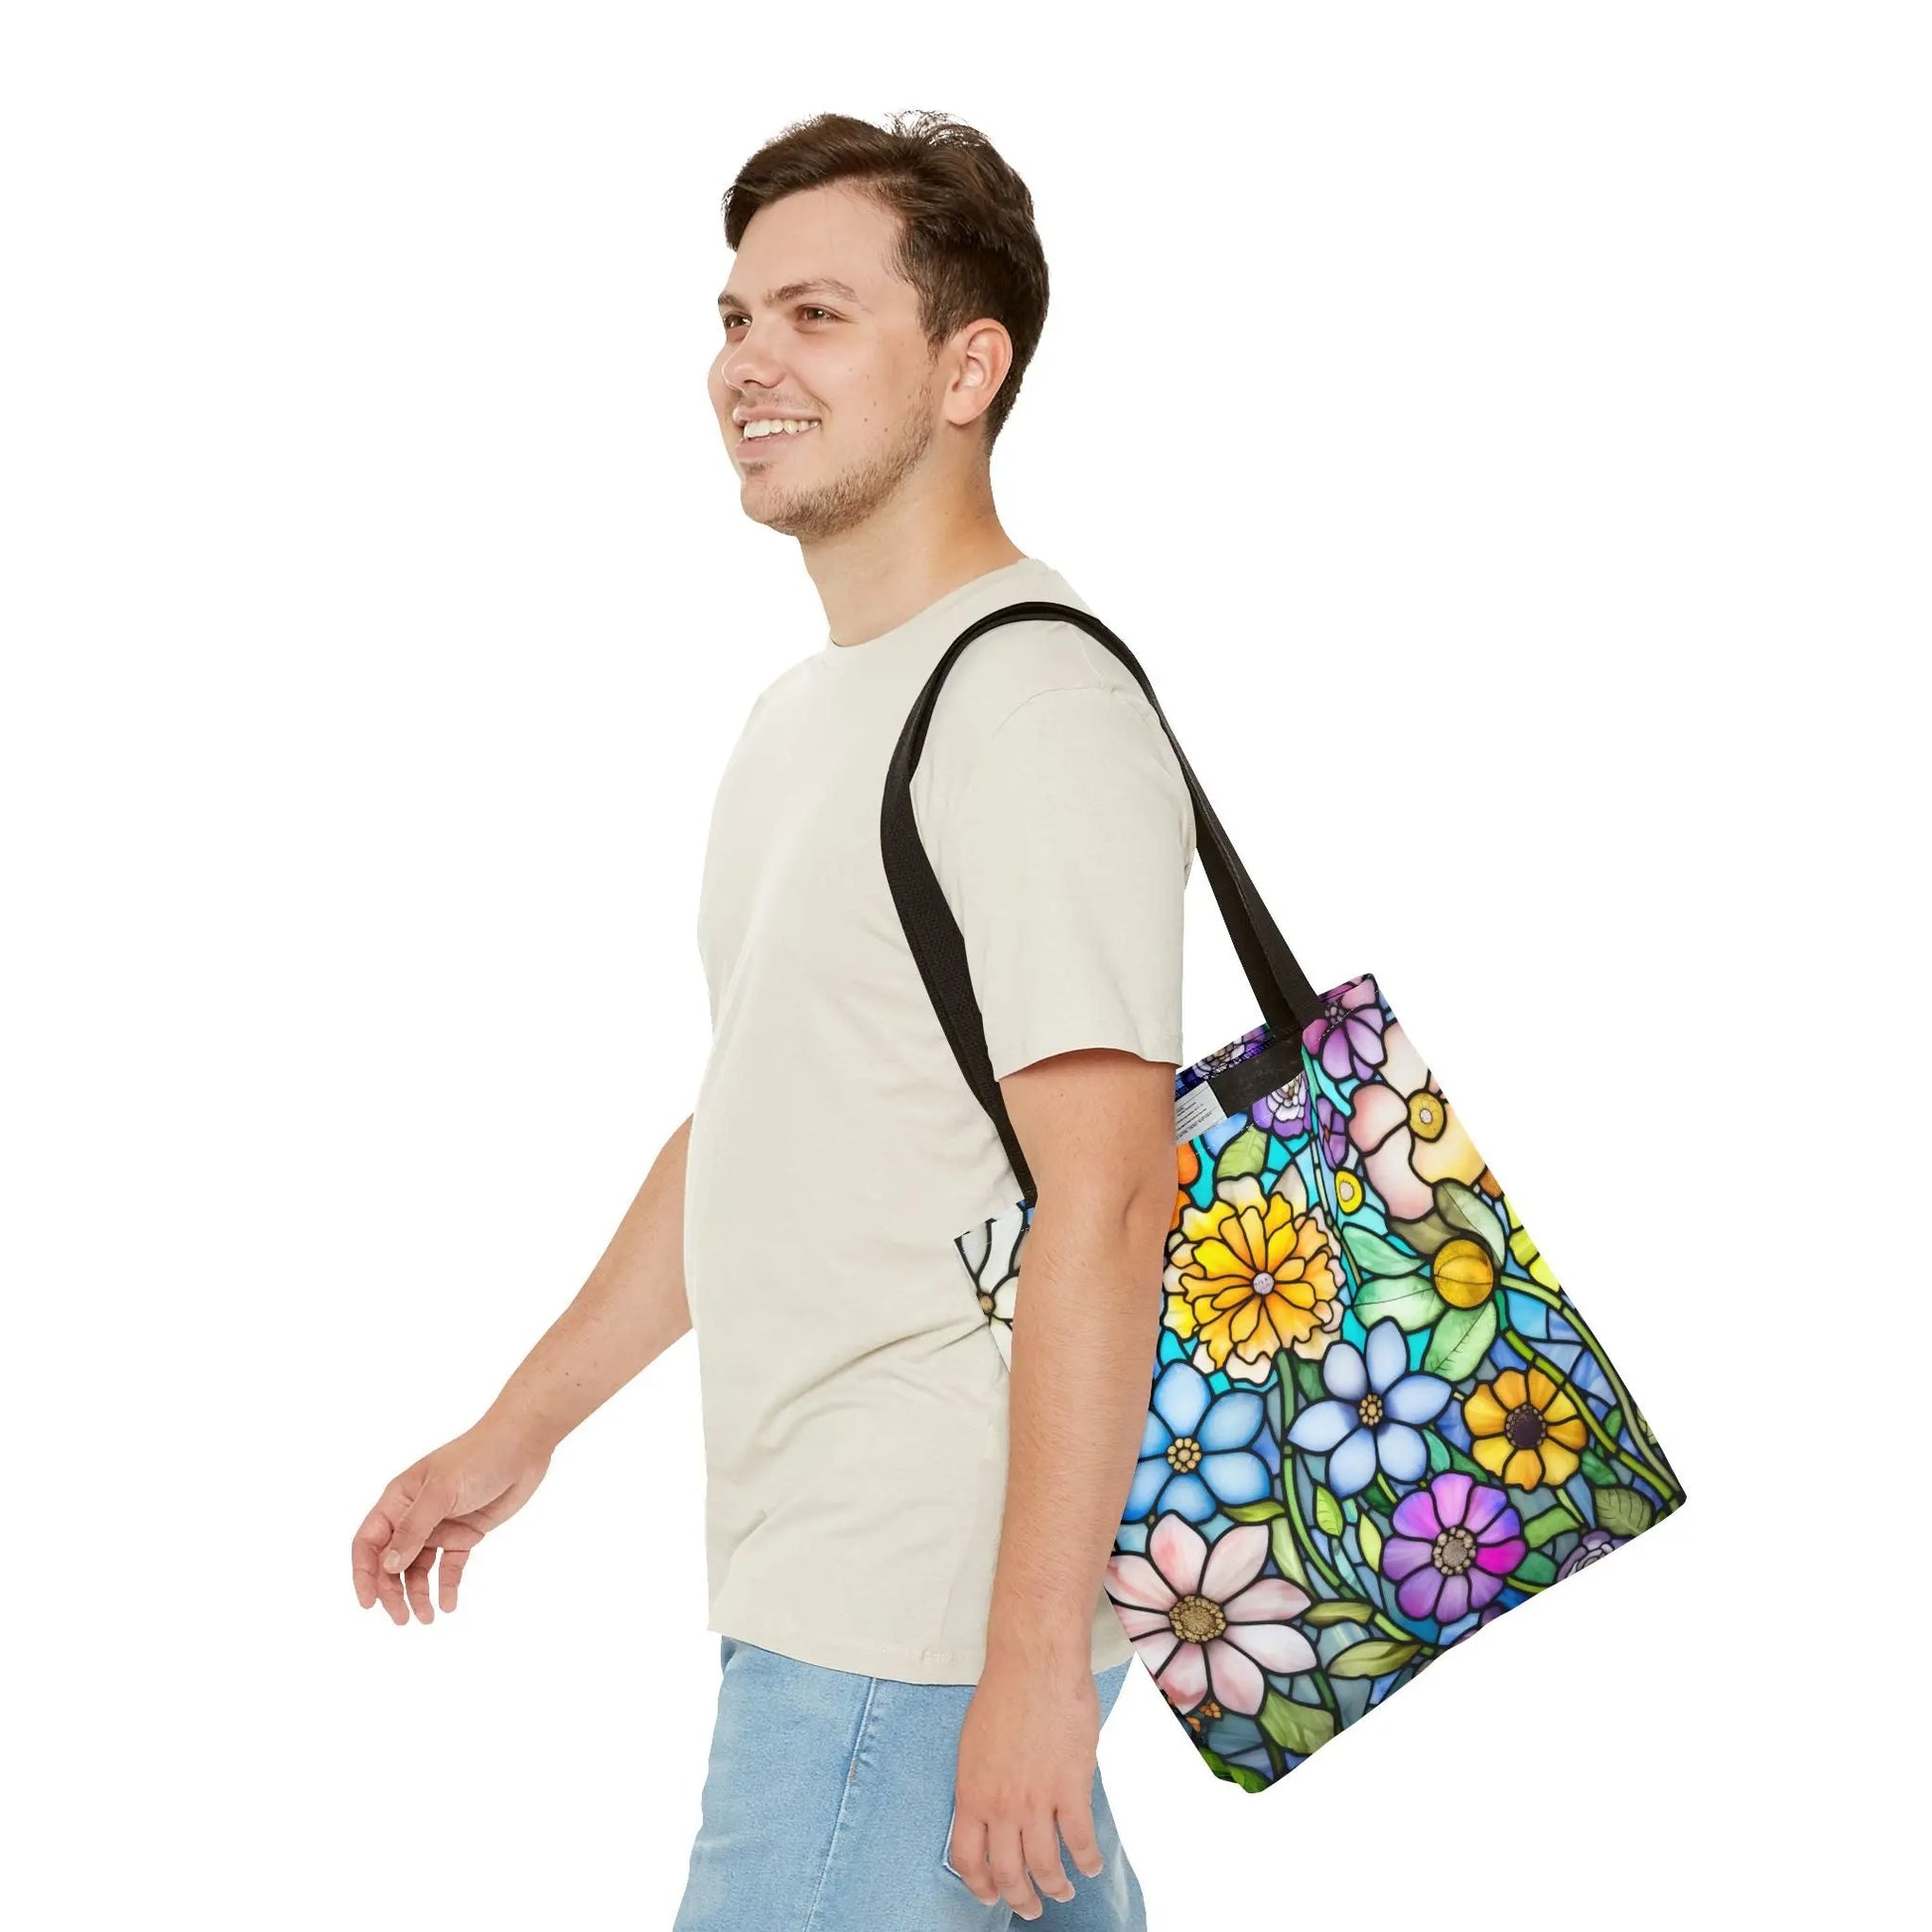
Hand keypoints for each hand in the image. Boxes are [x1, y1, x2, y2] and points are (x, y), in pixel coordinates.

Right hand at [350, 1415, 552, 1623]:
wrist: (523, 1446)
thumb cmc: (478, 1458)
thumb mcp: (441, 1492)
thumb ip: (414, 1529)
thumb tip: (387, 1566)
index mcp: (398, 1500)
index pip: (369, 1542)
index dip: (363, 1573)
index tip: (368, 1604)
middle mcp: (414, 1515)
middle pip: (392, 1562)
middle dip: (393, 1592)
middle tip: (403, 1619)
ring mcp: (440, 1526)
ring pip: (419, 1569)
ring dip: (419, 1594)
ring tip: (428, 1618)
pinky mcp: (465, 1534)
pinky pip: (450, 1566)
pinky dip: (447, 1585)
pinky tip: (449, 1604)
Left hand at [947, 1653, 1105, 1921]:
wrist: (1035, 1665)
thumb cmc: (1003, 1694)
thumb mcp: (974, 1746)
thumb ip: (981, 1785)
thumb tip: (991, 1813)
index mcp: (970, 1794)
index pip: (967, 1860)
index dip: (980, 1886)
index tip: (992, 1895)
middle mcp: (1000, 1806)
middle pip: (1008, 1873)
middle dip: (1021, 1899)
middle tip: (1031, 1907)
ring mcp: (1036, 1800)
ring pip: (1045, 1866)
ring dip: (1055, 1887)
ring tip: (1063, 1891)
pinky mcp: (1070, 1789)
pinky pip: (1080, 1841)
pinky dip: (1087, 1860)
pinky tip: (1090, 1865)